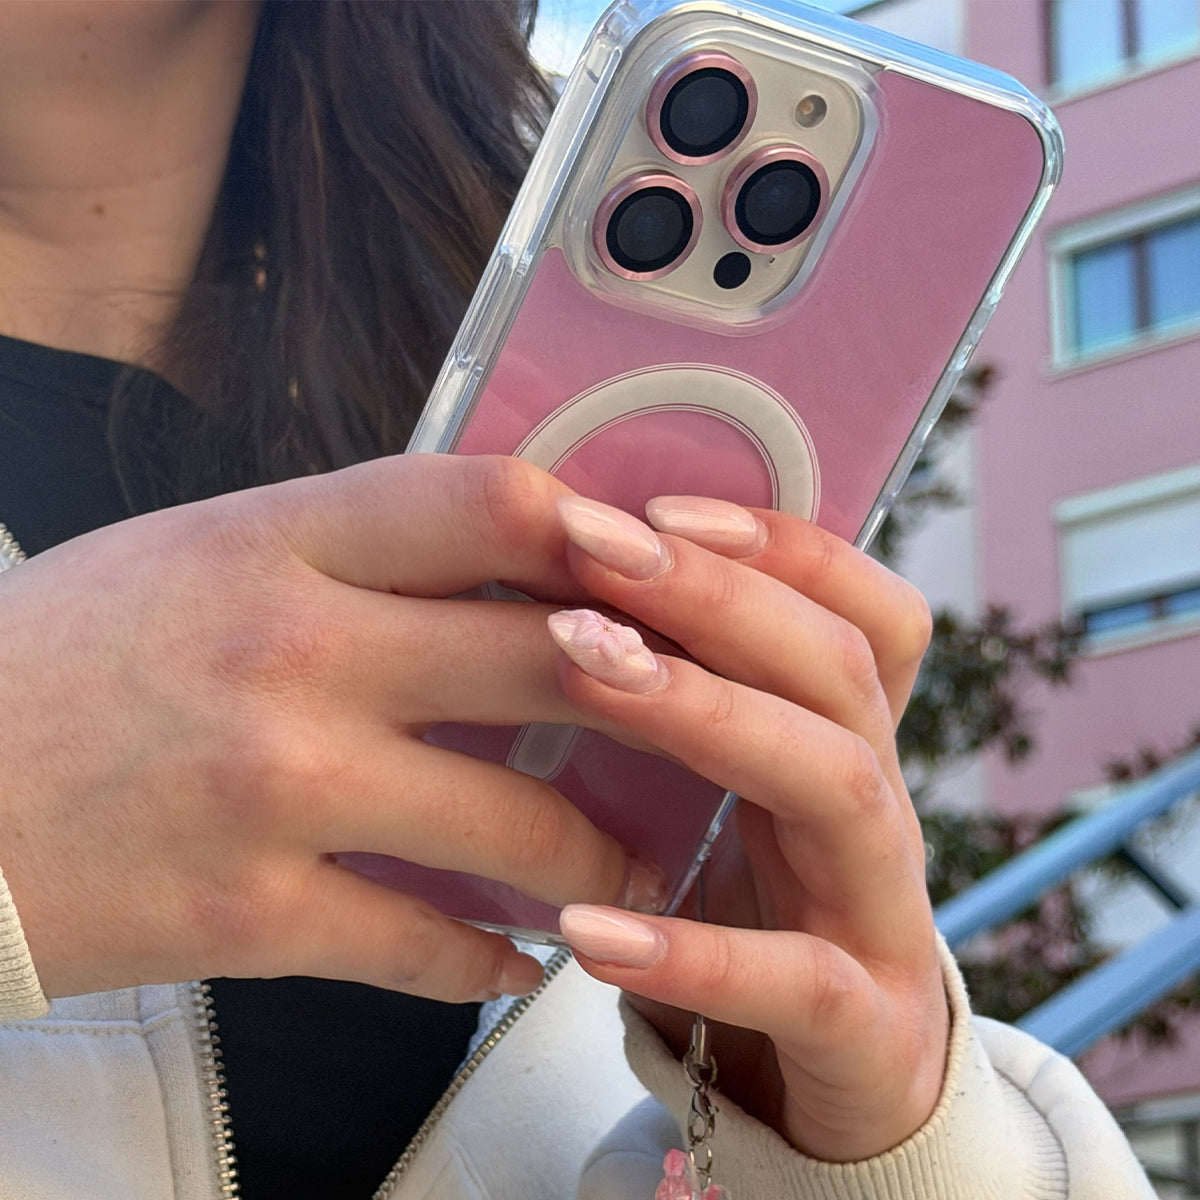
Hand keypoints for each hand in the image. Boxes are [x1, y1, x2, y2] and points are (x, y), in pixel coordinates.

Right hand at [0, 455, 661, 1001]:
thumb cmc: (72, 656)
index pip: (489, 503)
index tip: (661, 574)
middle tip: (710, 727)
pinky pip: (425, 947)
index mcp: (278, 541)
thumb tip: (507, 550)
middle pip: (547, 657)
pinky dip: (494, 961)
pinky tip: (524, 960)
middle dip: (653, 699)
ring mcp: (278, 788)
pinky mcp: (250, 915)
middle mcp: (293, 651)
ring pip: (517, 829)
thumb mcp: (205, 552)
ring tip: (640, 872)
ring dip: (603, 859)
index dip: (604, 533)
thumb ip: (353, 546)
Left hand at [549, 495, 943, 1162]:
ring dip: (709, 716)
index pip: (868, 615)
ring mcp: (881, 914)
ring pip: (836, 786)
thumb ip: (700, 703)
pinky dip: (692, 951)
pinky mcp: (862, 1027)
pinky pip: (794, 980)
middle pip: (838, 672)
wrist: (837, 1083)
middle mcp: (878, 806)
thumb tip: (575, 593)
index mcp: (849, 743)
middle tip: (594, 548)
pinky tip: (585, 929)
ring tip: (586, 669)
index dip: (784, 549)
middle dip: (717, 598)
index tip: (659, 509)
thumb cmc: (766, 911)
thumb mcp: (744, 797)